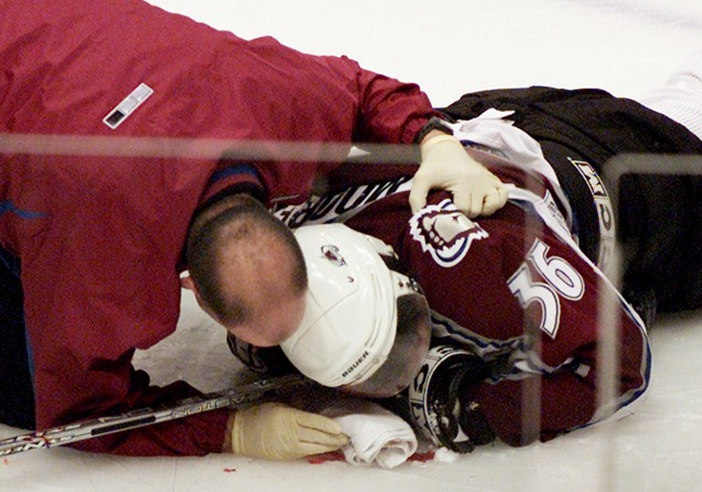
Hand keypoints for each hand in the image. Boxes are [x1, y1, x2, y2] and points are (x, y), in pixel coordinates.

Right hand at [227, 402, 347, 459]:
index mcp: (288, 417)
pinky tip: (326, 448)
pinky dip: (318, 450)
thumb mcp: (279, 405)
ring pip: (314, 447)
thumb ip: (296, 408)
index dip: (327, 425)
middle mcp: (290, 433)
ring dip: (329, 446)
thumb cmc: (260, 415)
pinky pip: (306, 453)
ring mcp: (289, 446)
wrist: (241, 433)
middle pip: (316, 436)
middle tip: (346, 437)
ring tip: (340, 444)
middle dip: (333, 438)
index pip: (312, 421)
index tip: (340, 427)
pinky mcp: (287, 456)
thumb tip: (314, 411)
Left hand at [409, 134, 507, 217]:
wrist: (445, 150)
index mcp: (462, 181)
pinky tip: (484, 204)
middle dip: (465, 214)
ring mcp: (487, 180)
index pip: (464, 209)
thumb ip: (416, 200)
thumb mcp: (420, 181)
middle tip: (455, 209)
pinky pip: (503, 196)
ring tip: (469, 208)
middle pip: (477, 210)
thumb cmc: (433, 167)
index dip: (454, 213)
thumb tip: (420, 218)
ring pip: (492, 206)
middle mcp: (478, 181)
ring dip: (482, 211)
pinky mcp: (493, 179)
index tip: (447, 209)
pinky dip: (497, 203)